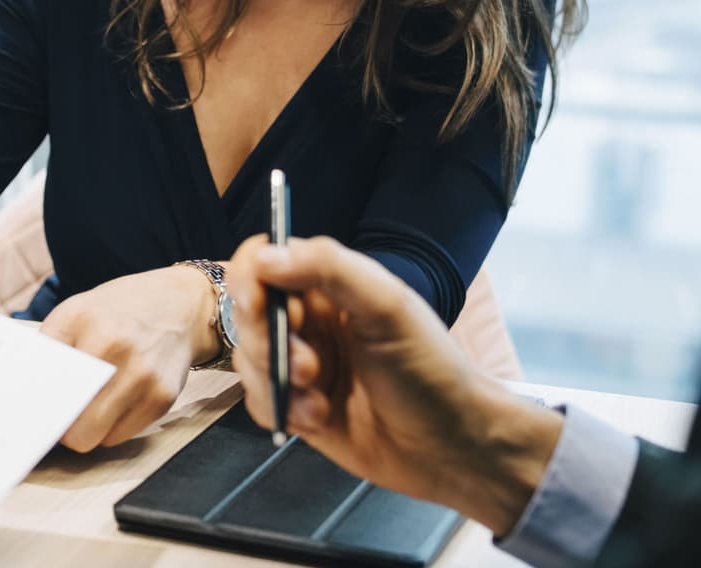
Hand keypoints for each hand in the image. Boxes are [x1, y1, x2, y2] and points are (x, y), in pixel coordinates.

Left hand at [42, 265, 220, 450]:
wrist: (181, 306)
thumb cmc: (120, 313)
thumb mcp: (76, 312)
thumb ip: (50, 348)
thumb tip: (24, 396)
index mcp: (80, 318)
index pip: (39, 378)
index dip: (30, 401)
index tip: (24, 412)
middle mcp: (113, 345)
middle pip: (66, 419)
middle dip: (58, 424)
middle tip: (58, 415)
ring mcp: (142, 374)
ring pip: (91, 438)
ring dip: (84, 429)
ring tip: (90, 405)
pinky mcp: (162, 398)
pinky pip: (118, 438)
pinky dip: (111, 428)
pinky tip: (117, 403)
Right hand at [228, 236, 561, 534]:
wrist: (452, 446)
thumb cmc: (430, 369)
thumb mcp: (388, 306)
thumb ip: (329, 268)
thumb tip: (266, 255)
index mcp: (331, 285)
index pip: (266, 260)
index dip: (251, 278)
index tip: (257, 302)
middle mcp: (312, 320)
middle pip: (249, 313)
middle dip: (269, 340)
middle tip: (308, 364)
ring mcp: (302, 364)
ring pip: (248, 359)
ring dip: (278, 379)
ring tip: (319, 395)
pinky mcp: (298, 407)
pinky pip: (258, 401)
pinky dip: (281, 410)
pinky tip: (319, 418)